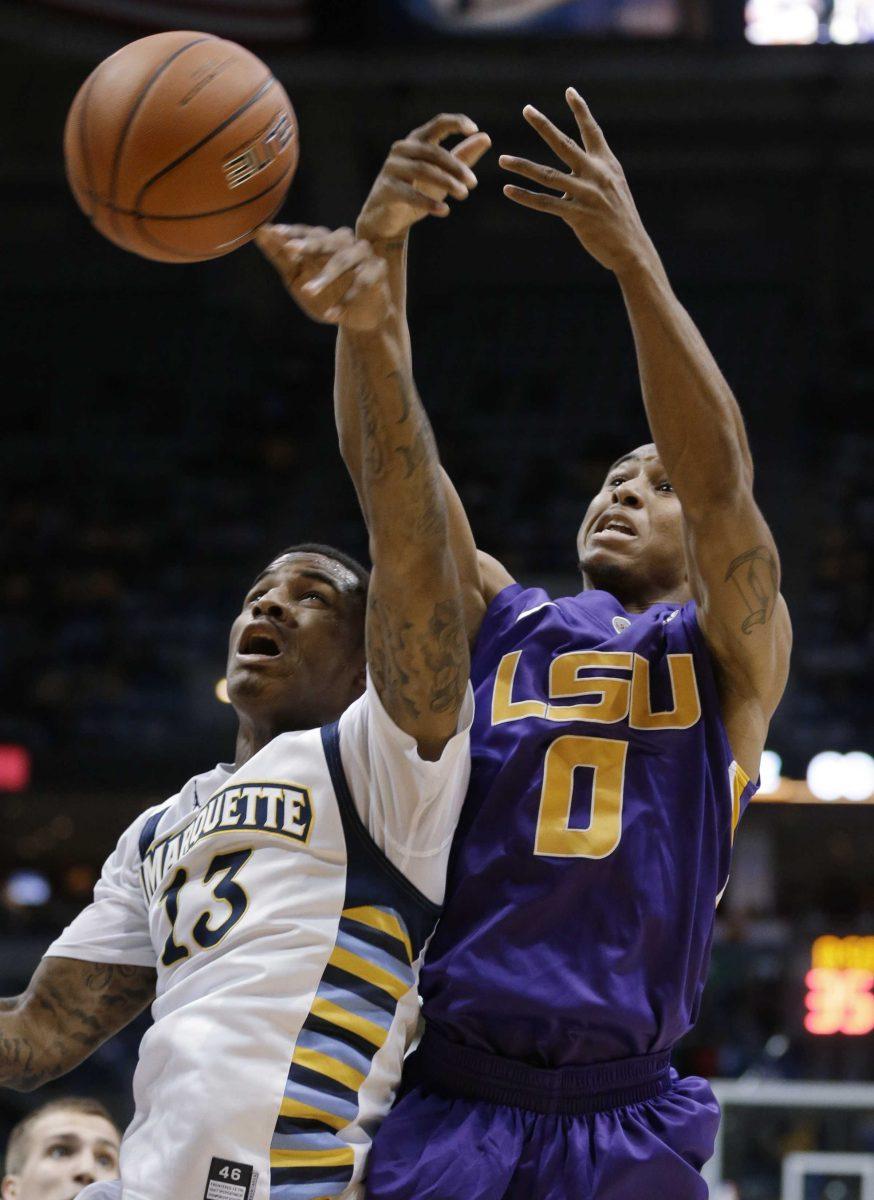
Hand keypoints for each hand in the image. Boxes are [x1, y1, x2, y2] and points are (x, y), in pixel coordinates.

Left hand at [256, 225, 392, 331]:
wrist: (355, 318)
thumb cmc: (326, 293)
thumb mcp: (297, 277)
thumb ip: (280, 257)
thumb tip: (260, 231)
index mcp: (325, 241)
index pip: (308, 232)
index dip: (291, 232)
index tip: (273, 232)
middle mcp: (345, 243)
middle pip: (328, 239)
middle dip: (309, 244)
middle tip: (290, 250)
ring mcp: (363, 256)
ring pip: (344, 259)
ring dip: (326, 275)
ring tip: (308, 291)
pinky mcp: (378, 273)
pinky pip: (363, 282)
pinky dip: (347, 299)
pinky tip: (332, 315)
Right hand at [356, 113, 491, 243]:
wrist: (387, 218)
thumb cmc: (417, 190)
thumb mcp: (443, 174)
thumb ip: (462, 156)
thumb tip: (486, 138)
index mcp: (417, 141)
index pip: (438, 124)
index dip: (456, 123)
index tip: (474, 128)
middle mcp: (402, 149)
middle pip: (433, 152)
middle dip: (456, 167)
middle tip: (473, 183)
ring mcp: (392, 167)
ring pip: (423, 170)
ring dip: (446, 182)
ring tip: (463, 195)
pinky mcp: (386, 188)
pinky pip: (410, 193)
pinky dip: (428, 202)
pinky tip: (444, 210)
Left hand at [499, 88, 655, 275]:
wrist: (632, 248)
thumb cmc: (620, 219)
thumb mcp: (613, 189)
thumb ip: (590, 177)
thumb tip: (565, 179)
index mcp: (607, 164)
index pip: (592, 131)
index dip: (581, 110)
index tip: (569, 90)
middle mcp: (596, 175)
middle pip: (564, 145)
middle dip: (544, 126)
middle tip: (527, 109)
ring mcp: (586, 195)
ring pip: (547, 175)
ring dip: (522, 166)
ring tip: (502, 159)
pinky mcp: (576, 216)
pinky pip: (545, 203)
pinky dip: (525, 197)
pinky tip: (508, 190)